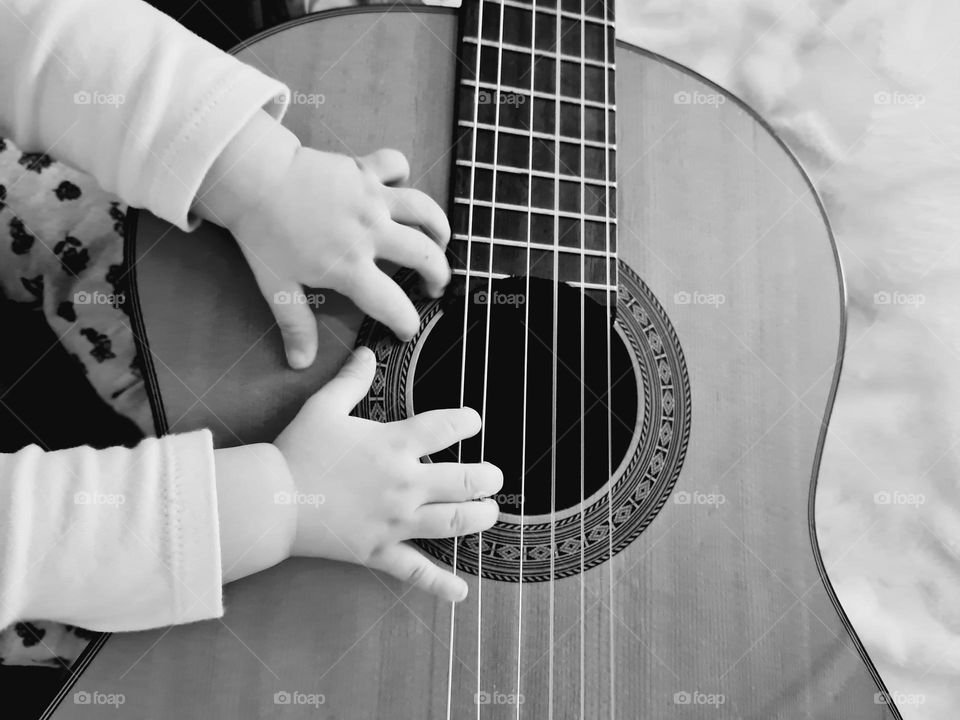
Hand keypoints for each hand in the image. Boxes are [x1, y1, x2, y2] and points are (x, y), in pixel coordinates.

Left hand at [194, 112, 450, 368]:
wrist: (254, 178)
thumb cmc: (263, 233)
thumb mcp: (277, 286)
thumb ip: (295, 325)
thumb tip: (300, 362)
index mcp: (350, 267)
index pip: (393, 305)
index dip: (407, 323)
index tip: (407, 330)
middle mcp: (371, 233)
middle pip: (425, 256)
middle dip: (438, 275)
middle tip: (433, 285)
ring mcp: (373, 199)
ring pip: (424, 210)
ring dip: (438, 227)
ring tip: (439, 240)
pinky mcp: (365, 170)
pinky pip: (396, 165)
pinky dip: (402, 173)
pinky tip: (398, 185)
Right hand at [273, 347, 500, 601]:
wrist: (271, 501)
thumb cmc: (298, 450)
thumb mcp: (323, 407)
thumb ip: (351, 380)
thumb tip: (367, 351)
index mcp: (394, 445)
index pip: (444, 428)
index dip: (465, 422)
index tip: (472, 422)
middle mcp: (404, 484)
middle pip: (463, 481)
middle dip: (486, 479)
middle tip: (494, 478)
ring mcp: (395, 522)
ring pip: (452, 523)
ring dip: (478, 518)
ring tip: (490, 513)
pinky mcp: (380, 552)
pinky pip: (416, 572)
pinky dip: (441, 584)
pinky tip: (461, 592)